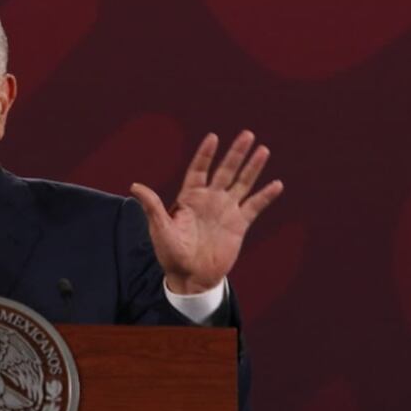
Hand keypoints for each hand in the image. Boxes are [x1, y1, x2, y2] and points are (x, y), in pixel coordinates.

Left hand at [130, 130, 283, 293]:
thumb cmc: (171, 253)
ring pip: (242, 183)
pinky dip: (265, 196)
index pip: (199, 169)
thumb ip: (152, 206)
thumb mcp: (160, 229)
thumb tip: (135, 186)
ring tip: (263, 150)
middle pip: (225, 170)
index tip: (213, 137)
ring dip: (252, 167)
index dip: (205, 154)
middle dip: (236, 153)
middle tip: (247, 134)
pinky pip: (255, 206)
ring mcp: (226, 210)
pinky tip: (276, 184)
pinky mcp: (239, 224)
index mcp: (189, 198)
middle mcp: (210, 200)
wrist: (190, 276)